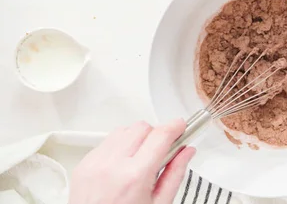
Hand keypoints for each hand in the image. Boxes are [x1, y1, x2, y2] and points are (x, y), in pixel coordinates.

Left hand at [69, 119, 195, 203]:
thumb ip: (175, 174)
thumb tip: (187, 152)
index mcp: (134, 177)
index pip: (160, 135)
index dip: (175, 127)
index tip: (181, 126)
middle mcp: (112, 165)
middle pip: (142, 127)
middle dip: (156, 135)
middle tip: (161, 151)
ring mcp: (94, 163)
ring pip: (123, 130)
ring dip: (137, 138)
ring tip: (140, 159)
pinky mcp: (83, 164)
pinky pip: (106, 141)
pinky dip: (119, 146)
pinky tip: (123, 164)